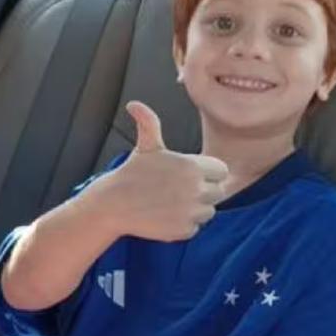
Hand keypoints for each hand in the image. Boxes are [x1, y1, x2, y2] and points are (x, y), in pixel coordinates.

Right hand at [86, 100, 228, 241]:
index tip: (193, 176)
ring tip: (173, 203)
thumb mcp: (145, 146)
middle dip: (204, 192)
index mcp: (193, 166)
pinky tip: (166, 216)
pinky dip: (184, 225)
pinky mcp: (184, 230)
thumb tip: (134, 105)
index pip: (221, 171)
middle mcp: (196, 190)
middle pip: (219, 192)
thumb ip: (149, 123)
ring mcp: (190, 212)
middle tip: (181, 191)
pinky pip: (195, 228)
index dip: (209, 173)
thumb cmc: (131, 173)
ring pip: (208, 212)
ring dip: (196, 209)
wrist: (113, 204)